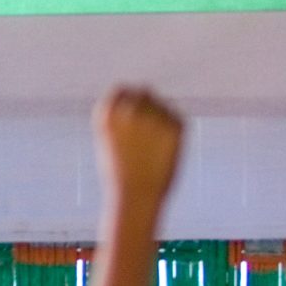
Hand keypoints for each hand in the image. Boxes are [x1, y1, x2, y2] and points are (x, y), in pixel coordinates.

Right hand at [93, 86, 182, 204]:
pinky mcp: (174, 126)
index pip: (121, 89)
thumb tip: (143, 99)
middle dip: (148, 105)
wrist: (136, 196)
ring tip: (155, 147)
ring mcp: (153, 117)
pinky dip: (173, 131)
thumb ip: (124, 119)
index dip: (129, 98)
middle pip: (145, 92)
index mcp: (108, 113)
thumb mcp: (113, 142)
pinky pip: (176, 119)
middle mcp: (129, 110)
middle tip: (150, 129)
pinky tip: (166, 150)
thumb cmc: (122, 174)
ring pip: (162, 105)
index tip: (133, 110)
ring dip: (161, 118)